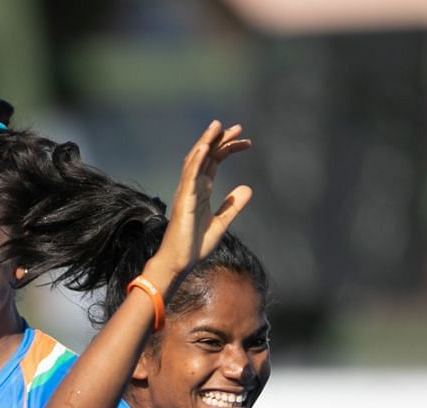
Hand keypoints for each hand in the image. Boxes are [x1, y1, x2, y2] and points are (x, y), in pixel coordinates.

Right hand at [144, 121, 252, 283]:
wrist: (179, 263)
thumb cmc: (194, 245)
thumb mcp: (221, 223)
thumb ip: (232, 206)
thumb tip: (247, 189)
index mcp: (201, 189)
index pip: (215, 161)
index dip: (229, 149)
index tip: (246, 142)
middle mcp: (193, 186)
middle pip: (206, 155)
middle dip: (220, 139)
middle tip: (238, 127)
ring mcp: (187, 191)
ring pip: (196, 160)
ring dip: (206, 142)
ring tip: (217, 126)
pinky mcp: (184, 200)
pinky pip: (189, 176)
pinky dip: (197, 160)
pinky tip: (206, 147)